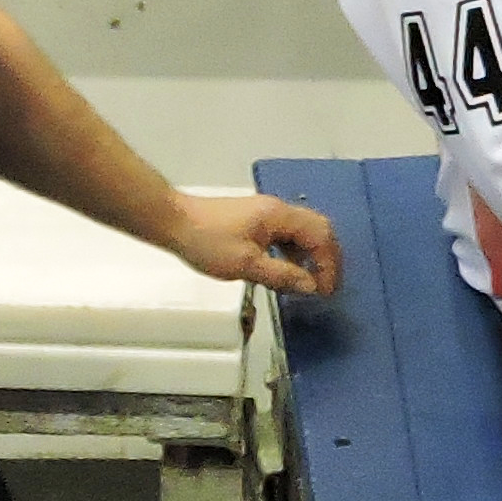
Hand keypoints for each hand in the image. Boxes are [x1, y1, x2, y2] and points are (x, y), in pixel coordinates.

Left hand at [167, 191, 340, 295]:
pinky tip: (288, 269)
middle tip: (327, 284)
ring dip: (311, 256)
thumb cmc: (206, 240)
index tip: (326, 291)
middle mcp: (278, 210)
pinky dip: (295, 252)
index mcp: (280, 216)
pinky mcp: (256, 220)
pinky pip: (287, 234)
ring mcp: (267, 213)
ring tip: (310, 281)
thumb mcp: (245, 264)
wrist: (172, 221)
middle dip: (327, 258)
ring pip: (303, 232)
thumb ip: (281, 275)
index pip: (320, 237)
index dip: (329, 265)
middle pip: (319, 230)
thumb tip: (310, 286)